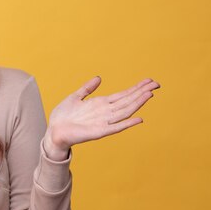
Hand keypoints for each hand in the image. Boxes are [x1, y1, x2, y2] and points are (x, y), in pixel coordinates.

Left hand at [44, 76, 160, 155]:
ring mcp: (104, 122)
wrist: (54, 131)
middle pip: (128, 101)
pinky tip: (139, 118)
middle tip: (156, 83)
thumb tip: (99, 78)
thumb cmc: (63, 116)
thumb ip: (87, 88)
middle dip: (141, 92)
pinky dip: (127, 123)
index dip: (136, 88)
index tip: (149, 81)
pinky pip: (116, 127)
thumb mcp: (75, 97)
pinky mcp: (99, 132)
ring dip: (137, 103)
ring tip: (150, 94)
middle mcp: (105, 112)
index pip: (123, 94)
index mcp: (101, 103)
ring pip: (125, 111)